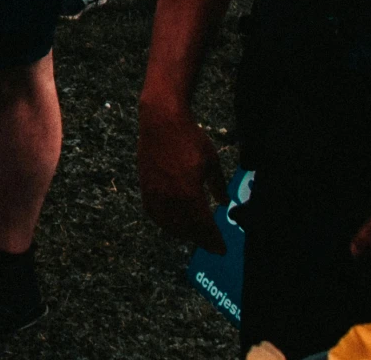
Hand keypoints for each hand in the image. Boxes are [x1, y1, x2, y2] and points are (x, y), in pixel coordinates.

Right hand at [136, 98, 227, 252]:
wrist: (161, 122)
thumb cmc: (189, 139)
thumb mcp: (211, 162)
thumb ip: (218, 185)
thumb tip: (224, 202)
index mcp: (189, 194)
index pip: (204, 226)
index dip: (214, 240)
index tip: (222, 249)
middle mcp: (170, 199)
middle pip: (187, 230)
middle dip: (201, 239)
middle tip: (211, 245)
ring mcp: (155, 194)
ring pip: (169, 225)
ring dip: (183, 234)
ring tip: (195, 235)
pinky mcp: (145, 188)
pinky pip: (154, 214)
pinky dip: (165, 223)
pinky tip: (172, 224)